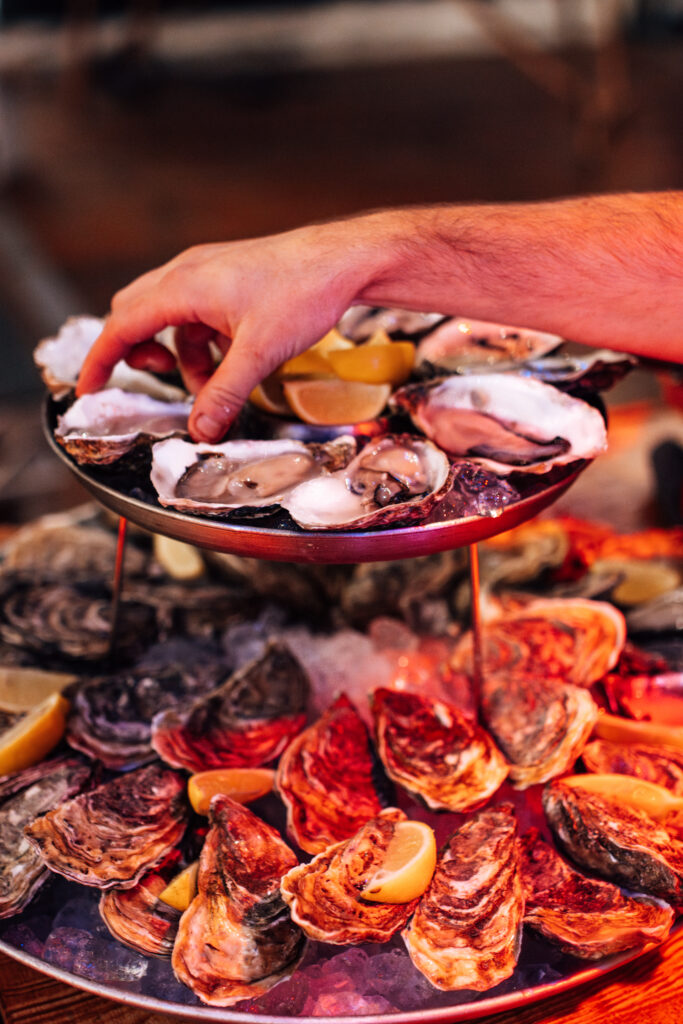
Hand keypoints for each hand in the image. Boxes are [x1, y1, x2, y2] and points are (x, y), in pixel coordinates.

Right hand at [76, 222, 376, 441]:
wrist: (344, 260)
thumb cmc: (304, 290)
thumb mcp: (259, 353)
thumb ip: (224, 394)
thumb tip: (201, 429)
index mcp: (183, 286)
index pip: (122, 325)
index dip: (101, 360)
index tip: (90, 388)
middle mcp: (188, 273)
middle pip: (137, 315)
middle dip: (140, 353)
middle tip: (157, 379)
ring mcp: (209, 273)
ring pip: (172, 319)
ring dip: (182, 355)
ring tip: (211, 381)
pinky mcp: (229, 279)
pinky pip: (198, 315)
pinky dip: (205, 343)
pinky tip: (233, 359)